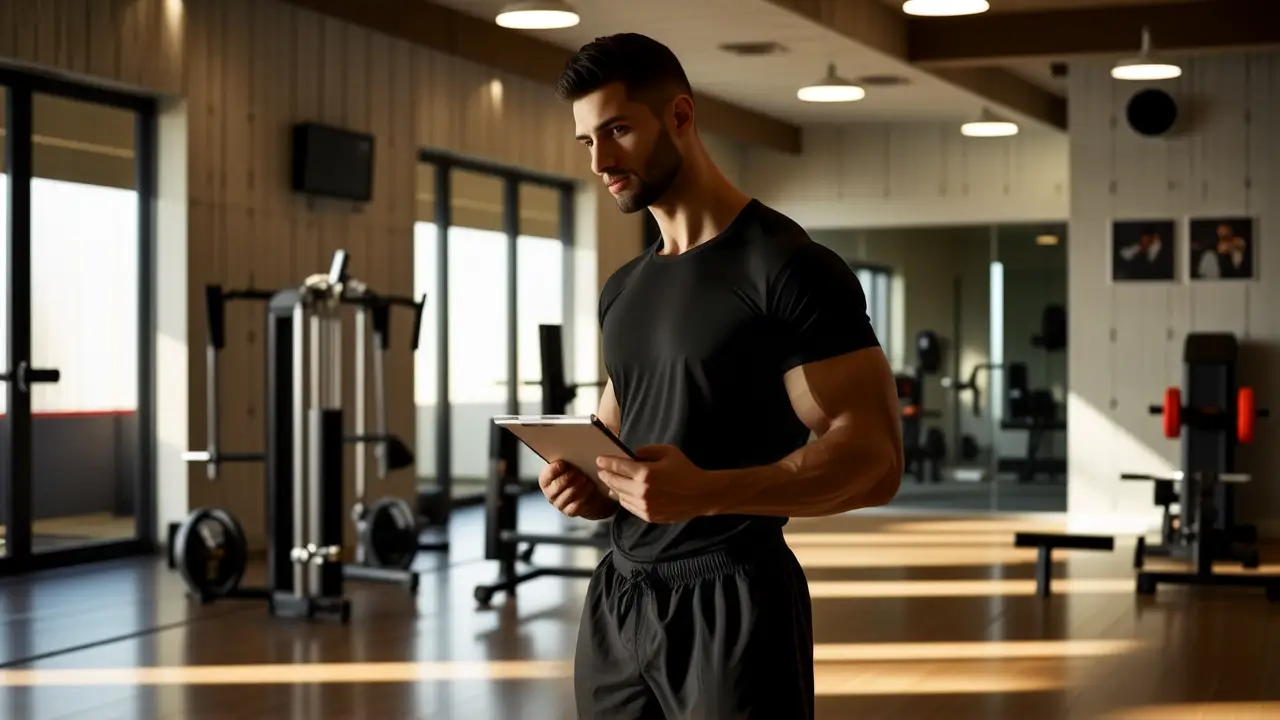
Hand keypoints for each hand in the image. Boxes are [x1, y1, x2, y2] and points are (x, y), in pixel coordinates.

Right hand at [538, 460, 616, 519]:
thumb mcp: (574, 462)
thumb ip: (570, 454)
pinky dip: (583, 496)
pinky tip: (590, 488)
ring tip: (585, 478)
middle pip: (554, 488)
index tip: (562, 462)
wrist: (591, 491)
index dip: (552, 470)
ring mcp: (559, 503)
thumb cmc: (580, 472)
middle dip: (565, 479)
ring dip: (576, 487)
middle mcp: (550, 492)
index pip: (545, 476)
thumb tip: (576, 441)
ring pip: (565, 496)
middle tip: (576, 472)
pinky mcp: (569, 511)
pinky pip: (574, 506)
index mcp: (546, 479)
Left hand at [596, 445, 719, 522]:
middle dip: (606, 475)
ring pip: (620, 496)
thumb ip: (646, 451)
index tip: (599, 459)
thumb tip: (630, 456)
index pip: (618, 467)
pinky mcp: (648, 516)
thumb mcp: (667, 452)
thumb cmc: (685, 470)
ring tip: (610, 482)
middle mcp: (641, 491)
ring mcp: (644, 506)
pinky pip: (629, 507)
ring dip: (613, 488)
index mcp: (645, 473)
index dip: (606, 462)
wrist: (700, 494)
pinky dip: (623, 499)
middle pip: (615, 482)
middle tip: (601, 470)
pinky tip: (622, 493)